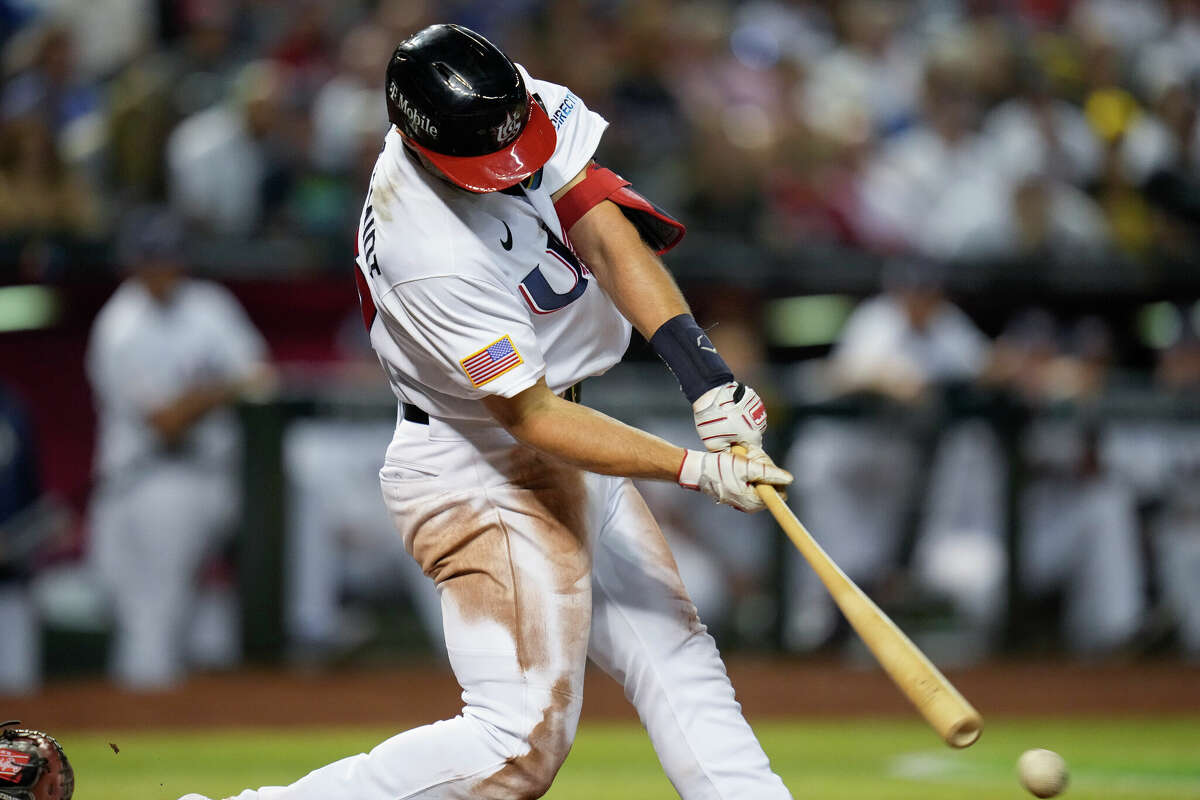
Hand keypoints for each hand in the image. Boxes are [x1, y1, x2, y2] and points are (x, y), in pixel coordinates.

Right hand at [677, 449, 791, 512]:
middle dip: (766, 475)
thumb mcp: (746, 467)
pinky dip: (749, 475)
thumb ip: (768, 473)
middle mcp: (750, 506)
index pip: (779, 495)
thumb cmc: (720, 468)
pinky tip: (738, 468)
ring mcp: (744, 502)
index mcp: (754, 502)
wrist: (698, 470)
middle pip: (771, 490)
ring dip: (757, 474)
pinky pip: (752, 485)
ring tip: (743, 465)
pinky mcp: (738, 496)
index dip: (777, 480)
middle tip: (751, 464)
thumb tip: (789, 479)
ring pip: (762, 486)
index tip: (765, 469)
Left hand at [693, 381, 767, 457]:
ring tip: (725, 421)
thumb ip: (724, 454)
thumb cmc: (713, 420)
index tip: (729, 450)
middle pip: (751, 439)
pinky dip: (741, 414)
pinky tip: (728, 412)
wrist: (711, 392)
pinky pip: (749, 413)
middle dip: (739, 439)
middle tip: (724, 435)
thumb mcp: (713, 444)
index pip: (750, 453)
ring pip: (750, 425)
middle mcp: (760, 425)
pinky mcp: (754, 401)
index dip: (739, 453)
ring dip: (741, 425)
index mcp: (753, 438)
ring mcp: (759, 411)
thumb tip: (727, 458)